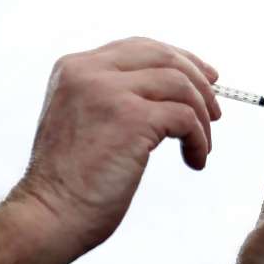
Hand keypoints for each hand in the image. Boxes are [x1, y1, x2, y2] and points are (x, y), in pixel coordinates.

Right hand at [10, 37, 221, 260]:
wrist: (49, 216)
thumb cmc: (69, 181)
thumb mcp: (81, 119)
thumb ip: (111, 95)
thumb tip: (170, 87)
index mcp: (74, 67)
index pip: (139, 47)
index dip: (179, 58)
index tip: (206, 77)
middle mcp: (88, 71)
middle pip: (164, 57)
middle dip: (199, 81)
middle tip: (215, 111)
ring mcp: (109, 92)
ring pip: (180, 85)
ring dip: (201, 116)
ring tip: (202, 144)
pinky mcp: (131, 118)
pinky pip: (185, 117)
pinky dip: (198, 139)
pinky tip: (194, 160)